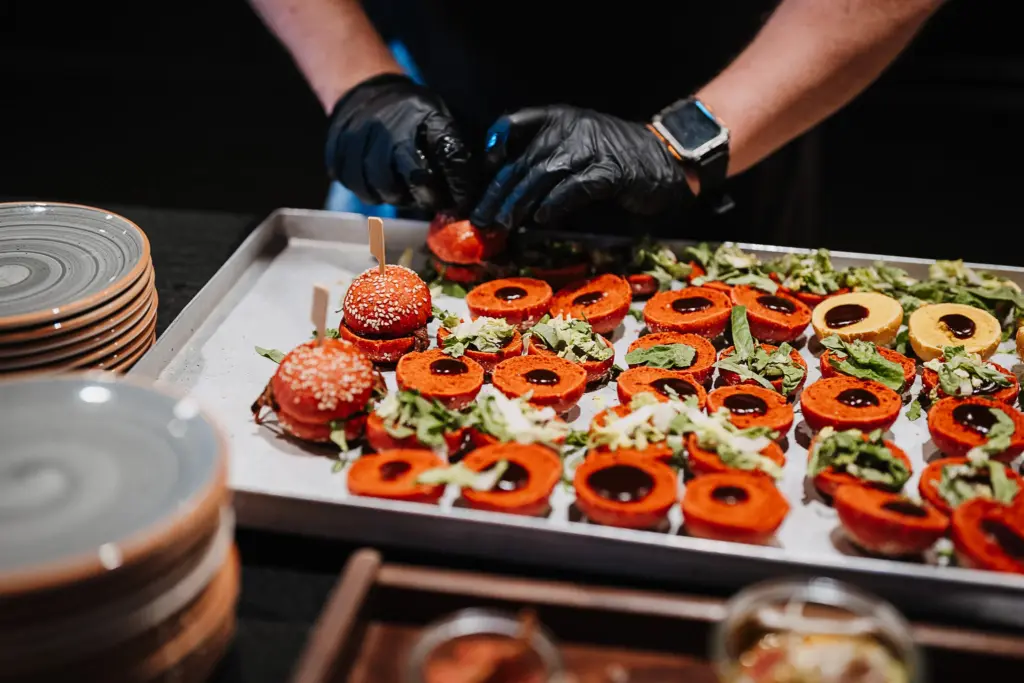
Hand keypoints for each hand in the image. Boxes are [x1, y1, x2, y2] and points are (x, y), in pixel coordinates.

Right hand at [325, 74, 477, 213]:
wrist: (366, 95)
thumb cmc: (414, 114)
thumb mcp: (443, 117)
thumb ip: (462, 146)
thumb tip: (489, 181)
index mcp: (427, 117)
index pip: (451, 155)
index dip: (461, 184)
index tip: (465, 201)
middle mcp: (393, 131)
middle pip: (417, 179)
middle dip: (430, 196)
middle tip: (435, 199)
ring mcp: (363, 146)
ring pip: (388, 192)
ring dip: (403, 197)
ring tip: (408, 188)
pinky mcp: (343, 162)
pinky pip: (365, 193)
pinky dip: (378, 194)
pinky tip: (386, 183)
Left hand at [470, 106, 692, 228]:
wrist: (665, 157)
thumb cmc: (616, 157)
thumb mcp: (577, 146)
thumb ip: (546, 160)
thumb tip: (510, 194)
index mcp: (559, 119)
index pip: (515, 122)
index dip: (496, 143)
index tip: (486, 168)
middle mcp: (571, 128)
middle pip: (524, 160)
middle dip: (500, 192)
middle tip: (483, 217)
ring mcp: (591, 148)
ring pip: (543, 175)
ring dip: (520, 202)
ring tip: (503, 223)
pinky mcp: (609, 171)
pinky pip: (574, 187)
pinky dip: (556, 203)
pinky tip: (541, 218)